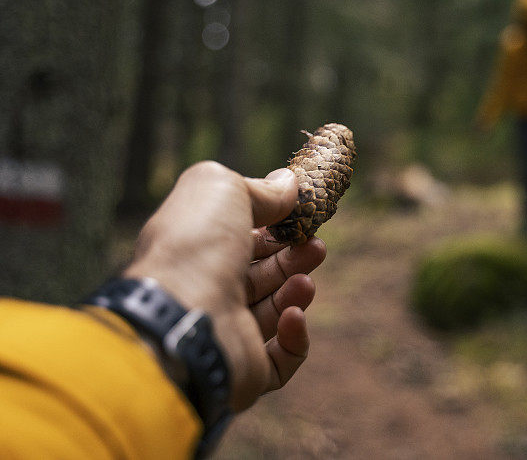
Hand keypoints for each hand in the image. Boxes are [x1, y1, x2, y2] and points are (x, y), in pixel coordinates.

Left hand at [122, 161, 325, 410]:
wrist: (183, 317)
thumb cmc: (195, 246)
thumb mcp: (222, 188)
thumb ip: (258, 187)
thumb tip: (288, 183)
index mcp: (195, 250)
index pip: (241, 239)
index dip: (274, 226)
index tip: (302, 215)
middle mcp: (206, 292)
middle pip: (261, 274)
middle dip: (293, 258)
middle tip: (316, 246)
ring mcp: (224, 334)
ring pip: (274, 313)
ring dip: (296, 292)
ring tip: (305, 281)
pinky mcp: (244, 371)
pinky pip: (281, 359)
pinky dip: (296, 337)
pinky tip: (295, 316)